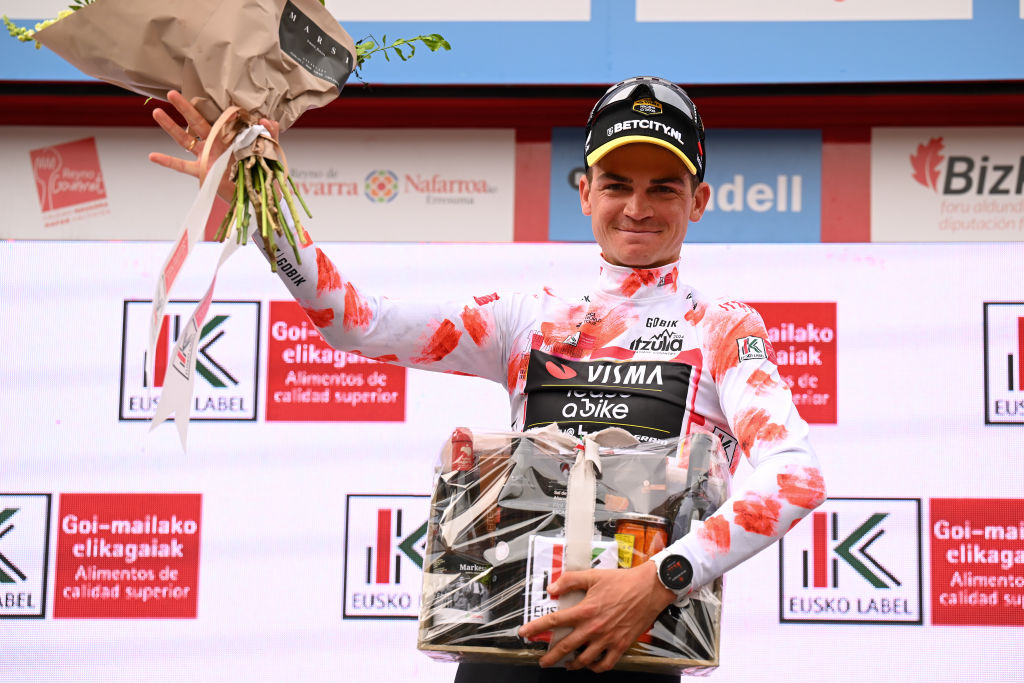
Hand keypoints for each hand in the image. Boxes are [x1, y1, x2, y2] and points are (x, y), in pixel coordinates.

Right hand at [147, 91, 281, 202]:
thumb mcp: (269, 152)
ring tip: (157, 112)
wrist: (257, 196)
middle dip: (185, 107)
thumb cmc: (262, 173)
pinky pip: (182, 166)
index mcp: (231, 136)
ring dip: (171, 126)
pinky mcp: (203, 172)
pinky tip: (152, 156)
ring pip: (185, 139)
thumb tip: (267, 119)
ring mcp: (207, 157)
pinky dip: (167, 161)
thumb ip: (270, 135)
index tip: (209, 94)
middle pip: (197, 122)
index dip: (216, 107)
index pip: (221, 117)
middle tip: (172, 92)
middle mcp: (216, 143)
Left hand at [517, 562, 676, 672]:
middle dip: (550, 657)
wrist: (649, 589)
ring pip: (584, 660)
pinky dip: (596, 668)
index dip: (536, 628)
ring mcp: (608, 639)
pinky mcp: (621, 645)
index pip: (554, 621)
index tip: (525, 633)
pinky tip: (590, 665)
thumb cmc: (623, 581)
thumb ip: (570, 581)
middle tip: (542, 661)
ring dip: (572, 664)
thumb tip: (552, 588)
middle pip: (566, 647)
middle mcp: (594, 627)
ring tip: (566, 665)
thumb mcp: (593, 576)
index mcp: (585, 610)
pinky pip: (605, 664)